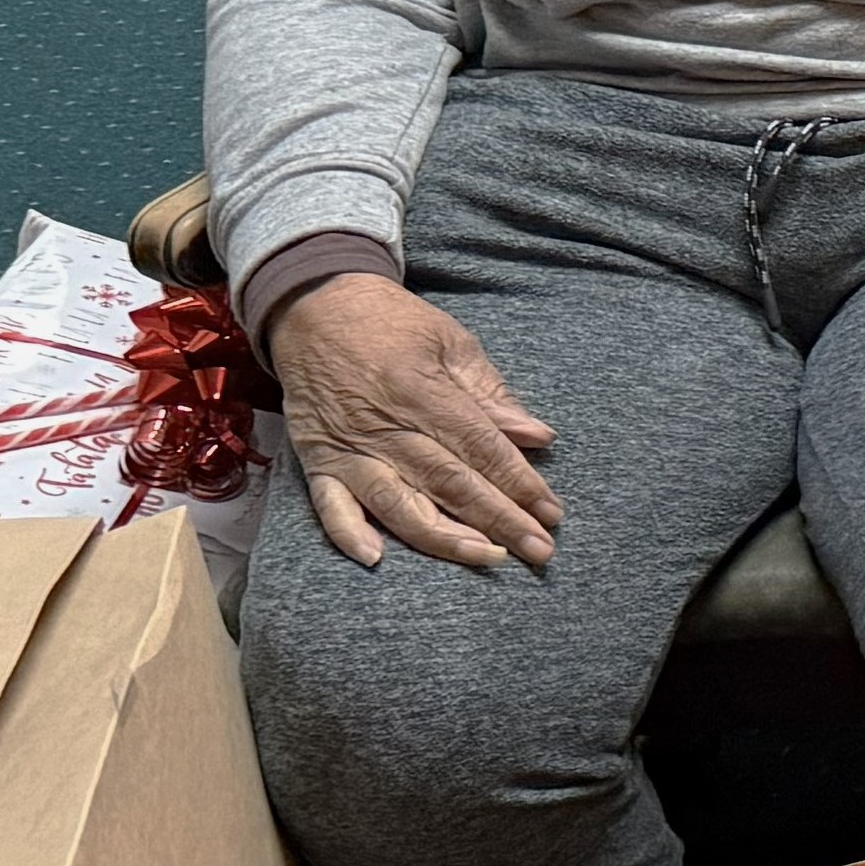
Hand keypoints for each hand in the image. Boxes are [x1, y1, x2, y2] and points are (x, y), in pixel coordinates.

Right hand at [271, 275, 561, 571]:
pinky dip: (349, 533)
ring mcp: (346, 447)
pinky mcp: (316, 460)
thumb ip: (492, 395)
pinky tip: (376, 559)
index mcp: (420, 391)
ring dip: (442, 536)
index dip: (519, 482)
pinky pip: (328, 505)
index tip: (552, 512)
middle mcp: (382, 425)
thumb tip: (538, 437)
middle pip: (448, 482)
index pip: (480, 447)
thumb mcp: (452, 342)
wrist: (312, 306)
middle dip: (498, 519)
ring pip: (396, 502)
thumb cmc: (392, 323)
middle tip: (539, 550)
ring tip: (486, 557)